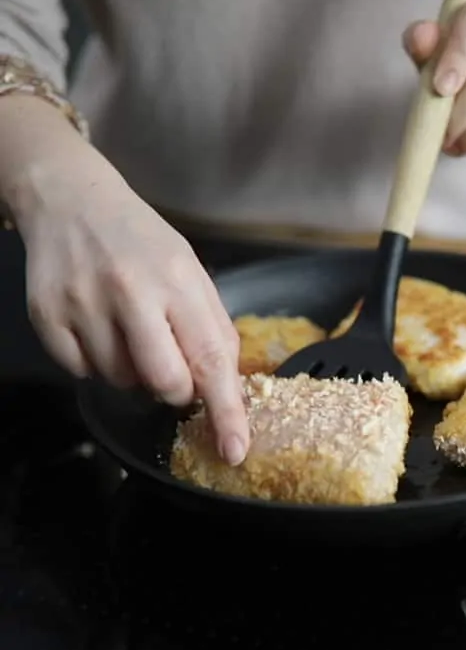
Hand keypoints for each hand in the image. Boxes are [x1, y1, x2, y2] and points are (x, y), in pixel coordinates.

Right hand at [17, 155, 248, 464]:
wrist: (71, 201)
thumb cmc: (141, 240)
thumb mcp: (190, 269)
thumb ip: (212, 325)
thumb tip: (227, 382)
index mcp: (177, 279)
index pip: (210, 358)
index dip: (226, 410)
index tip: (235, 448)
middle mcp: (129, 292)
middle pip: (164, 382)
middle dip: (176, 390)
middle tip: (173, 367)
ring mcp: (83, 305)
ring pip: (121, 383)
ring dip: (135, 372)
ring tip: (130, 329)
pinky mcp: (47, 318)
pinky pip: (83, 373)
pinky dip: (99, 362)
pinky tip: (101, 328)